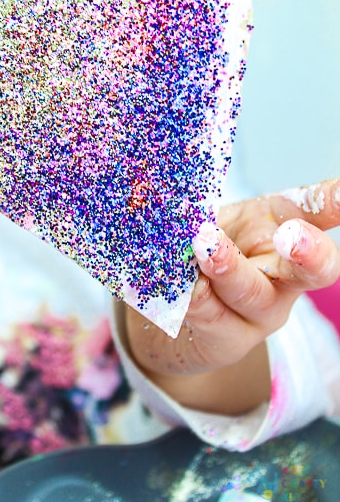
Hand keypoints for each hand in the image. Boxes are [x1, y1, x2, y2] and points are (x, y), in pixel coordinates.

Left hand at [125, 181, 339, 413]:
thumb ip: (226, 202)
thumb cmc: (213, 248)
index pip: (317, 215)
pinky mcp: (222, 340)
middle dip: (305, 255)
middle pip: (306, 272)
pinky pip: (205, 315)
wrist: (178, 309)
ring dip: (228, 268)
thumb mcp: (229, 216)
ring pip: (249, 294)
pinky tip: (177, 280)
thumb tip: (219, 161)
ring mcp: (255, 316)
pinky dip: (189, 294)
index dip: (333, 204)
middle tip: (289, 235)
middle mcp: (283, 282)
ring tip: (204, 245)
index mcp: (287, 239)